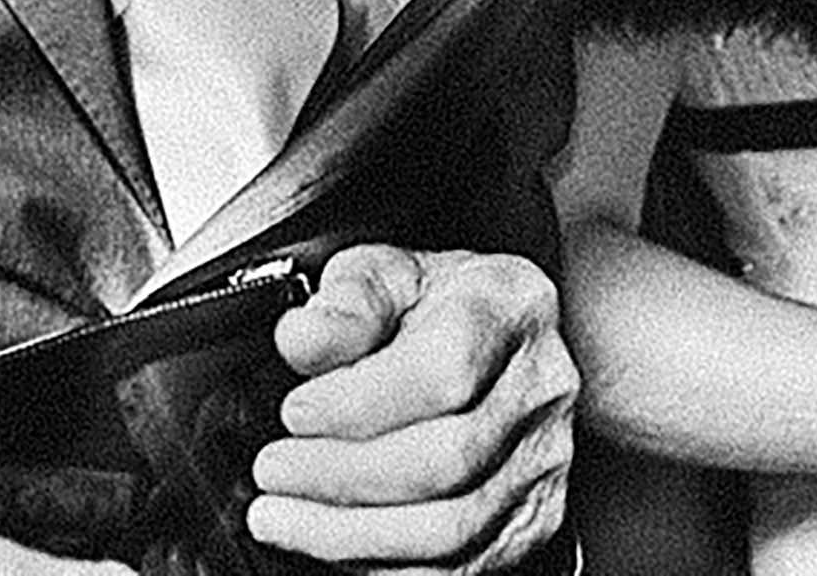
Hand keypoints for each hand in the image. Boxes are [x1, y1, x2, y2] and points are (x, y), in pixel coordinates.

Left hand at [249, 245, 577, 572]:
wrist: (489, 339)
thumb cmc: (435, 305)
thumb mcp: (383, 271)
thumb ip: (345, 302)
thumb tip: (303, 337)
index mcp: (508, 308)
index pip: (445, 371)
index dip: (358, 403)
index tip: (296, 411)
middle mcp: (540, 389)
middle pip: (448, 461)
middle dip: (341, 476)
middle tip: (275, 469)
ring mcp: (541, 463)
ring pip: (451, 528)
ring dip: (347, 533)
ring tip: (281, 514)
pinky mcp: (527, 522)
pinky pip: (456, 568)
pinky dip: (379, 566)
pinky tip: (328, 543)